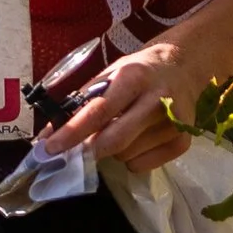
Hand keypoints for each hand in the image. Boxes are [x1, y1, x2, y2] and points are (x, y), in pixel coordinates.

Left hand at [47, 35, 206, 171]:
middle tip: (78, 150)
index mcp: (134, 77)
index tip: (50, 148)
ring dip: (113, 151)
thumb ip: (82, 102)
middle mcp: (158, 99)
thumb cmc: (139, 71)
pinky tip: (137, 139)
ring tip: (121, 130)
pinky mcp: (183, 142)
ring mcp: (174, 123)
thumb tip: (49, 135)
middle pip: (116, 140)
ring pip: (126, 155)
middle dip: (91, 149)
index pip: (99, 110)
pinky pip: (142, 165)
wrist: (184, 66)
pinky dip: (130, 159)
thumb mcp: (110, 74)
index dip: (72, 132)